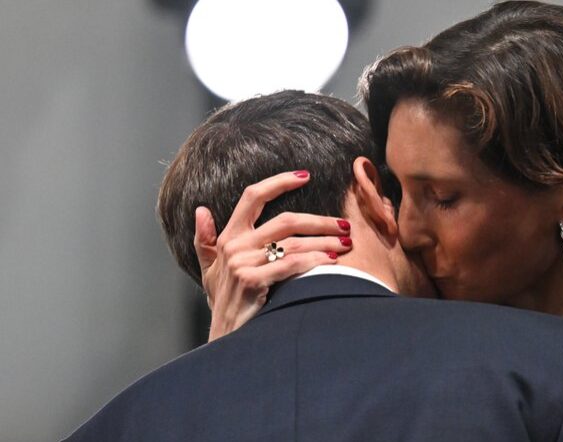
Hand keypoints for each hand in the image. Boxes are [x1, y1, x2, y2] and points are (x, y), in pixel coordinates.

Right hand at [194, 171, 353, 341]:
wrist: (225, 337)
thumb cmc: (225, 302)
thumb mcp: (210, 270)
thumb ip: (205, 240)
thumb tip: (200, 210)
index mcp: (227, 237)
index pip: (253, 196)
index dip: (278, 182)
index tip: (304, 175)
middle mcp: (234, 246)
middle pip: (285, 221)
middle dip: (319, 221)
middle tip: (344, 224)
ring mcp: (242, 263)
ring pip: (293, 243)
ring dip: (325, 242)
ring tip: (345, 244)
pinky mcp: (252, 281)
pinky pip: (291, 264)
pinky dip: (315, 261)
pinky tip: (331, 262)